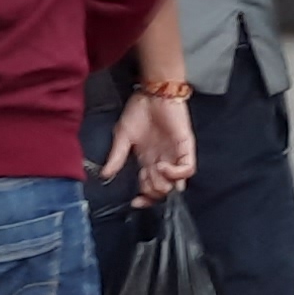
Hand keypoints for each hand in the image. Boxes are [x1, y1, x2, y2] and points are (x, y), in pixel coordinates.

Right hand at [103, 90, 198, 206]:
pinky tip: (163, 167)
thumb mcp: (122, 136)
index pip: (149, 188)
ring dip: (164, 185)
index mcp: (148, 161)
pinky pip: (188, 169)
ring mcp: (175, 155)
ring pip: (176, 184)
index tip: (135, 202)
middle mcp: (162, 161)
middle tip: (144, 181)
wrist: (152, 92)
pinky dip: (176, 174)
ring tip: (154, 173)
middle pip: (163, 190)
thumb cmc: (138, 111)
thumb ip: (117, 157)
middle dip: (153, 192)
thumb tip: (105, 175)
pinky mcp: (185, 147)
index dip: (144, 199)